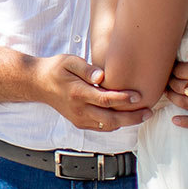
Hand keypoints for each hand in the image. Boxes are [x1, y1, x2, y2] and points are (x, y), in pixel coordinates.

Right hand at [35, 54, 151, 132]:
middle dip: (132, 118)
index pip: (105, 100)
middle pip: (111, 119)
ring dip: (126, 123)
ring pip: (108, 126)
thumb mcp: (69, 61)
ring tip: (142, 115)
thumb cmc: (56, 69)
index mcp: (77, 93)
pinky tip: (126, 116)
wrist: (38, 84)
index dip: (123, 99)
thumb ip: (86, 69)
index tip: (138, 95)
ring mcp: (79, 119)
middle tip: (148, 112)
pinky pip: (102, 127)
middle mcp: (79, 110)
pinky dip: (116, 124)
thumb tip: (102, 76)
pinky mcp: (80, 123)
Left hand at [167, 34, 187, 128]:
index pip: (180, 71)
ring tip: (168, 93)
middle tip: (167, 79)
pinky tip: (175, 121)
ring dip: (173, 99)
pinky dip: (187, 123)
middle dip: (170, 82)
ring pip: (187, 104)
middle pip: (180, 87)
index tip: (170, 66)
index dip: (172, 68)